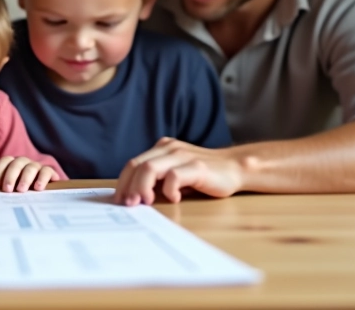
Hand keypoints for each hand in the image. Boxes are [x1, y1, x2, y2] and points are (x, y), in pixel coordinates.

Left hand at [0, 156, 59, 191]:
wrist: (40, 195)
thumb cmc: (19, 192)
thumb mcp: (8, 189)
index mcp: (12, 164)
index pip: (5, 161)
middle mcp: (24, 163)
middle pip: (16, 164)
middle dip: (10, 176)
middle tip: (7, 189)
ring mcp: (37, 167)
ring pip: (31, 167)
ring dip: (25, 178)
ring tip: (21, 190)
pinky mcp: (49, 173)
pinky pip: (47, 171)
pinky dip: (42, 178)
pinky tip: (38, 188)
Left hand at [114, 138, 243, 205]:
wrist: (235, 168)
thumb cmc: (203, 176)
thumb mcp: (176, 174)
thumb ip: (158, 179)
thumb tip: (134, 198)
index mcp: (162, 149)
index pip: (133, 163)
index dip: (123, 183)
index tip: (119, 201)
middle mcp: (169, 149)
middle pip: (136, 164)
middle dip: (128, 187)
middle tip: (128, 205)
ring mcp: (182, 156)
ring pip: (149, 168)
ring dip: (142, 187)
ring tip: (145, 202)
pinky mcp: (197, 166)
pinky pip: (174, 176)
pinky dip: (169, 190)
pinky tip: (175, 199)